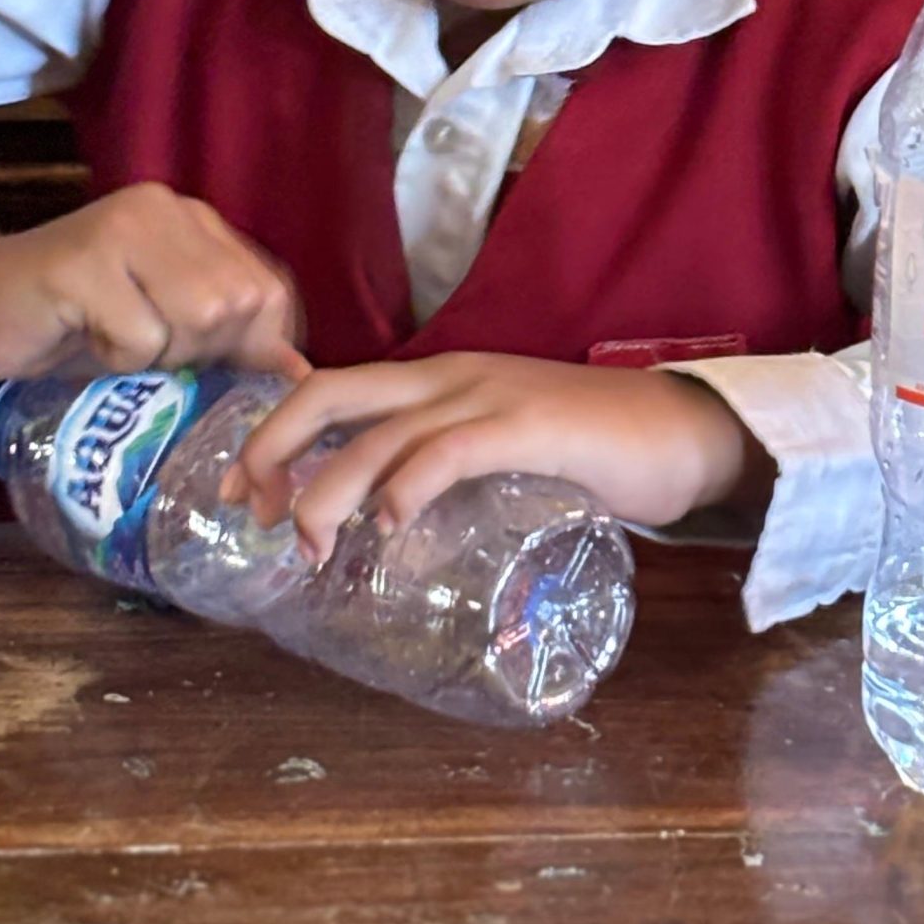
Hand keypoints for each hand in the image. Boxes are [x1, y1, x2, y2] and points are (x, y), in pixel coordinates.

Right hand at [0, 190, 308, 383]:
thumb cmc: (73, 324)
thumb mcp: (164, 330)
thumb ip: (228, 339)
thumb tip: (298, 378)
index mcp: (194, 221)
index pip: (269, 292)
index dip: (248, 347)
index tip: (200, 365)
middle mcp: (166, 210)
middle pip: (237, 306)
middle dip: (198, 352)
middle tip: (143, 352)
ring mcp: (122, 228)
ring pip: (197, 317)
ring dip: (157, 355)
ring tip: (113, 342)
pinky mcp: (82, 260)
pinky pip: (139, 335)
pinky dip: (115, 358)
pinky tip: (79, 335)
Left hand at [225, 352, 764, 564]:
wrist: (682, 433)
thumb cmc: (592, 452)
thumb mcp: (500, 453)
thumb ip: (449, 473)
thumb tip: (390, 526)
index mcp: (439, 382)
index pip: (333, 390)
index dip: (275, 433)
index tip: (242, 489)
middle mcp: (450, 378)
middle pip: (333, 393)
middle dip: (273, 446)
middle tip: (250, 510)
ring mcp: (488, 398)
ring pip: (381, 432)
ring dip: (328, 489)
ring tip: (307, 544)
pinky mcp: (529, 428)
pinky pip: (450, 451)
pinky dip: (408, 487)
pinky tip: (388, 527)